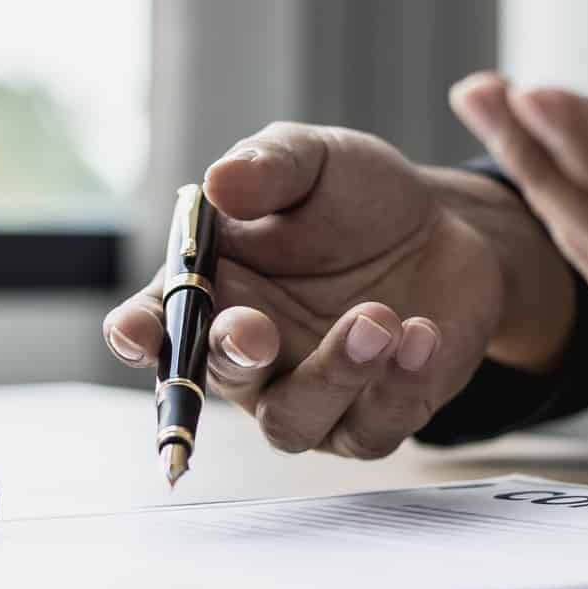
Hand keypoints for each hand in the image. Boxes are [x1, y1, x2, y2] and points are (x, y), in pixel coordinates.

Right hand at [101, 124, 573, 456]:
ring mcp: (308, 395)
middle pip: (216, 381)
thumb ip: (268, 168)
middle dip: (231, 357)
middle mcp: (249, 356)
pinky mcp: (371, 418)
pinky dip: (397, 386)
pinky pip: (371, 427)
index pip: (155, 326)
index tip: (138, 331)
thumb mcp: (315, 161)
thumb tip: (219, 181)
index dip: (138, 335)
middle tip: (256, 331)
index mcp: (212, 292)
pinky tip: (421, 333)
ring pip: (293, 421)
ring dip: (332, 375)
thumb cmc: (358, 197)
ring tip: (379, 319)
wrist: (450, 226)